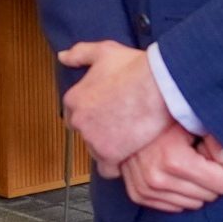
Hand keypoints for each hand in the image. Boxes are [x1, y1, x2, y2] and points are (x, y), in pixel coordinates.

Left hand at [58, 39, 170, 171]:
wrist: (159, 86)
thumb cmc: (135, 68)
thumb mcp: (103, 52)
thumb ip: (79, 54)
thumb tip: (62, 57)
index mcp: (74, 98)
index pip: (75, 114)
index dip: (93, 114)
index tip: (108, 112)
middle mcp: (79, 121)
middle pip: (85, 134)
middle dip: (101, 131)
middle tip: (123, 124)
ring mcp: (92, 139)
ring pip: (96, 151)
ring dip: (111, 147)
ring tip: (131, 137)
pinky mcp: (109, 155)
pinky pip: (108, 170)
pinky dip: (118, 165)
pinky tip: (131, 155)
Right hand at [118, 125, 222, 213]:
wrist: (126, 120)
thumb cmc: (165, 121)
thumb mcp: (194, 122)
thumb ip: (216, 139)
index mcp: (175, 160)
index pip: (222, 183)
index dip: (221, 167)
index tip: (209, 153)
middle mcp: (157, 178)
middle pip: (208, 196)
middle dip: (208, 178)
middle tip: (195, 158)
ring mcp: (145, 189)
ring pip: (192, 204)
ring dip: (193, 187)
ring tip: (182, 164)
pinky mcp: (138, 195)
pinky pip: (174, 207)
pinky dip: (178, 193)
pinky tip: (171, 174)